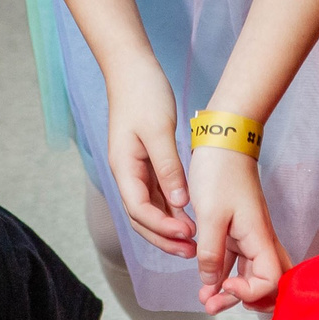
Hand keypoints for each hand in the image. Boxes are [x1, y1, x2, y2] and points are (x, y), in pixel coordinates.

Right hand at [103, 51, 193, 257]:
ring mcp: (135, 170)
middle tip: (192, 251)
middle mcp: (126, 174)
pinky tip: (191, 219)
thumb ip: (168, 167)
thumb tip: (179, 202)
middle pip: (141, 219)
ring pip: (150, 211)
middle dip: (165, 238)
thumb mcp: (158, 130)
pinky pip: (158, 196)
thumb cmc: (143, 93)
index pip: (138, 209)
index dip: (161, 226)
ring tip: (194, 242)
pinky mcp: (146, 165)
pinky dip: (172, 211)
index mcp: (124, 167)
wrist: (132, 68)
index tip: (187, 233)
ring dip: (170, 229)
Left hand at [185, 145, 285, 311]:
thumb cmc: (219, 173)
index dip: (248, 292)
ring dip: (230, 292)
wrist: (223, 141)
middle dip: (244, 301)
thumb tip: (212, 283)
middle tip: (213, 305)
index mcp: (260, 238)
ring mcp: (251, 238)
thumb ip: (211, 254)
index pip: (270, 282)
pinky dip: (223, 275)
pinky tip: (205, 284)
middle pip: (267, 285)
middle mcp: (260, 241)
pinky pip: (238, 262)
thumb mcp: (209, 216)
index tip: (225, 284)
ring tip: (206, 301)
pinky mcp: (238, 232)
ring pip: (250, 275)